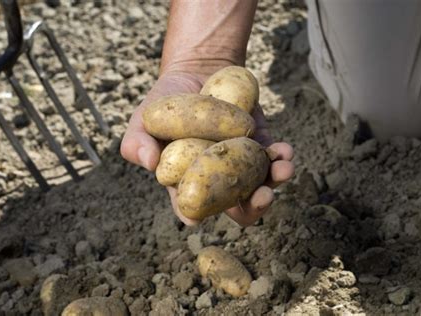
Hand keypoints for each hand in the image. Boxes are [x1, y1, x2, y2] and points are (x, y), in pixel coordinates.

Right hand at [121, 71, 293, 225]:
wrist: (196, 72)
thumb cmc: (166, 101)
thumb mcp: (143, 120)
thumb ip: (136, 143)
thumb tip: (150, 163)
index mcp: (188, 180)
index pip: (190, 205)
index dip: (194, 214)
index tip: (197, 218)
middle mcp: (218, 177)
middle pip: (237, 205)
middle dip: (253, 207)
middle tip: (261, 196)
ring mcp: (241, 161)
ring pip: (262, 183)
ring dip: (275, 182)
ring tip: (282, 168)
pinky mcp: (259, 143)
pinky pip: (274, 157)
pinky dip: (282, 156)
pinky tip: (284, 151)